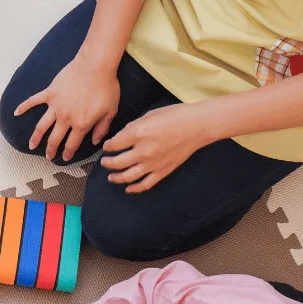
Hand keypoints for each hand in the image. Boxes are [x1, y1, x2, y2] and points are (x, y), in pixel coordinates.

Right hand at [13, 53, 120, 161]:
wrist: (96, 66)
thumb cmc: (106, 86)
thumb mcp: (110, 111)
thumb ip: (102, 128)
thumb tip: (96, 141)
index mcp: (81, 124)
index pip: (72, 144)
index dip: (68, 153)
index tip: (65, 158)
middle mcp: (65, 118)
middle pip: (55, 139)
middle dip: (51, 150)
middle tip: (49, 157)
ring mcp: (56, 106)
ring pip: (42, 126)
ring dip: (36, 137)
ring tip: (31, 145)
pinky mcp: (50, 93)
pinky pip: (33, 101)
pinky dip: (23, 107)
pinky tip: (16, 113)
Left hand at [101, 102, 215, 192]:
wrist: (198, 125)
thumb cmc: (176, 116)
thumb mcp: (149, 115)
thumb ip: (133, 127)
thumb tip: (122, 136)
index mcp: (138, 133)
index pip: (114, 144)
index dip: (107, 146)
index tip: (107, 146)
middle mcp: (143, 151)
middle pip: (117, 162)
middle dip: (107, 163)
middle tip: (104, 162)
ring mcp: (153, 163)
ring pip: (127, 176)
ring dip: (115, 178)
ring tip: (110, 177)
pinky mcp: (163, 171)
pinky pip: (145, 184)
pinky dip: (134, 188)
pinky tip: (128, 188)